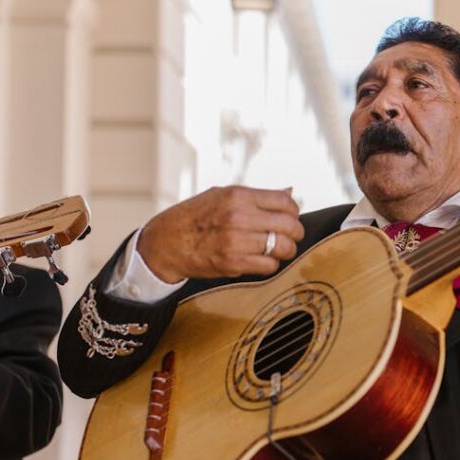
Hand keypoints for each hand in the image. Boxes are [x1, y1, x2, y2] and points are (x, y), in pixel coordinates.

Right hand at [137, 186, 304, 282]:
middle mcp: (238, 217)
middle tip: (290, 237)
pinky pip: (268, 266)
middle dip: (295, 233)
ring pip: (283, 248)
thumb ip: (256, 197)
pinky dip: (270, 265)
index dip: (294, 212)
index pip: (284, 202)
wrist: (164, 243)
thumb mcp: (221, 195)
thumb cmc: (193, 217)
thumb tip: (290, 193)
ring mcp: (236, 241)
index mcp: (237, 196)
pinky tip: (261, 260)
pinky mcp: (232, 263)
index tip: (291, 218)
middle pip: (289, 226)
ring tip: (277, 249)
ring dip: (285, 251)